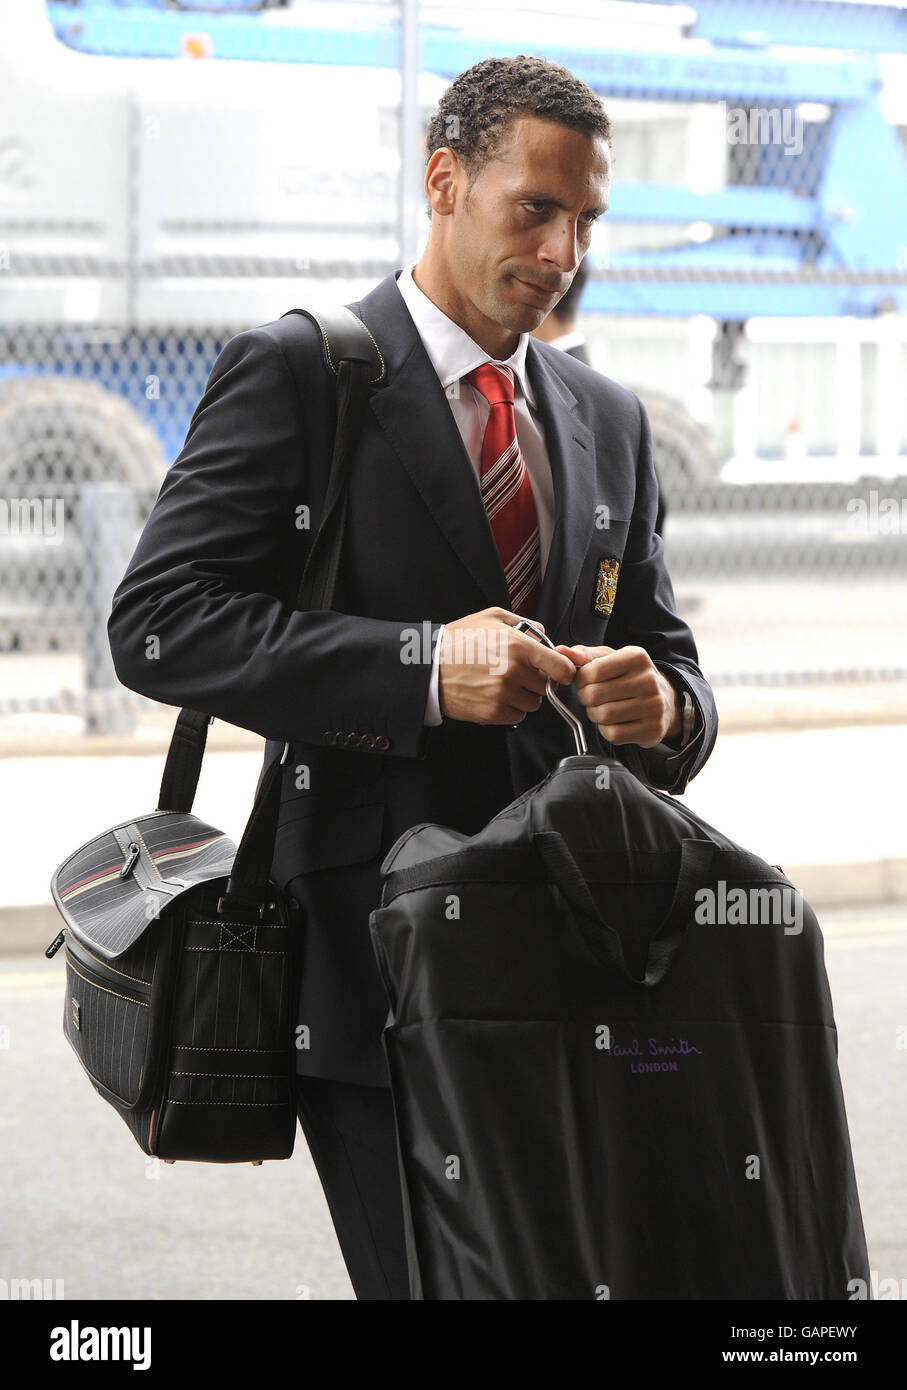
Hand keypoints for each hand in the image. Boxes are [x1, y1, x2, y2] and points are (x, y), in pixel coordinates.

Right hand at [439, 608, 576, 724]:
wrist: (429, 668)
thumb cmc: (458, 641)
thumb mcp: (491, 617)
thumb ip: (524, 623)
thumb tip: (545, 634)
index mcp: (518, 646)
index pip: (562, 668)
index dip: (564, 671)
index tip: (560, 672)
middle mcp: (514, 671)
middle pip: (546, 687)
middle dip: (536, 681)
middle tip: (517, 673)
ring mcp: (504, 694)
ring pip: (533, 704)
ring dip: (524, 697)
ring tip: (503, 684)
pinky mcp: (493, 712)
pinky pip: (517, 717)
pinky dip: (511, 709)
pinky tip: (494, 695)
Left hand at [555, 643, 680, 747]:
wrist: (664, 700)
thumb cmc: (629, 677)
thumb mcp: (610, 659)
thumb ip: (583, 655)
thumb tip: (558, 651)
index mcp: (636, 657)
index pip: (592, 671)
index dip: (581, 679)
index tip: (585, 681)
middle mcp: (648, 680)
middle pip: (595, 695)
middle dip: (586, 698)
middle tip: (592, 697)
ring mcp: (653, 706)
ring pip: (603, 715)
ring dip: (595, 714)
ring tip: (602, 708)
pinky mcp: (652, 729)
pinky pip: (614, 734)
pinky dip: (606, 730)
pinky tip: (614, 721)